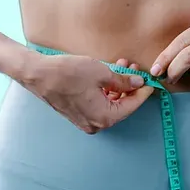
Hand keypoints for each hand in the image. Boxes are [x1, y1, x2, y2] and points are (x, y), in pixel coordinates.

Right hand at [22, 53, 154, 133]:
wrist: (39, 74)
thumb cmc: (68, 73)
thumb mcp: (101, 72)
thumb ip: (122, 81)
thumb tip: (137, 83)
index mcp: (104, 118)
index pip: (131, 107)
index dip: (143, 93)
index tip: (151, 82)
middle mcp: (95, 124)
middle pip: (121, 106)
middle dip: (130, 86)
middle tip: (135, 69)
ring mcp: (85, 120)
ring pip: (110, 103)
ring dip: (118, 86)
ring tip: (122, 65)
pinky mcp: (77, 113)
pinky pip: (98, 103)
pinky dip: (106, 90)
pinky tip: (109, 73)